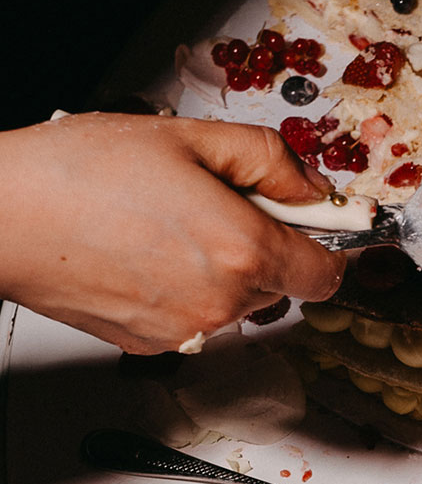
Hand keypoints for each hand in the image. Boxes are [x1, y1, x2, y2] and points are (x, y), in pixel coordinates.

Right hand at [0, 113, 344, 353]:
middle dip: (261, 244)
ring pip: (236, 302)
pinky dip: (183, 289)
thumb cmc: (79, 173)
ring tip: (166, 224)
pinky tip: (142, 252)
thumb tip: (311, 186)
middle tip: (213, 202)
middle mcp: (221, 302)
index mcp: (242, 250)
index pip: (327, 274)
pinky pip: (195, 318)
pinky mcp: (152, 346)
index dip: (327, 244)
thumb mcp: (189, 137)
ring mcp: (186, 331)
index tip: (321, 223)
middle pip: (280, 285)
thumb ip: (269, 161)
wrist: (5, 217)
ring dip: (221, 268)